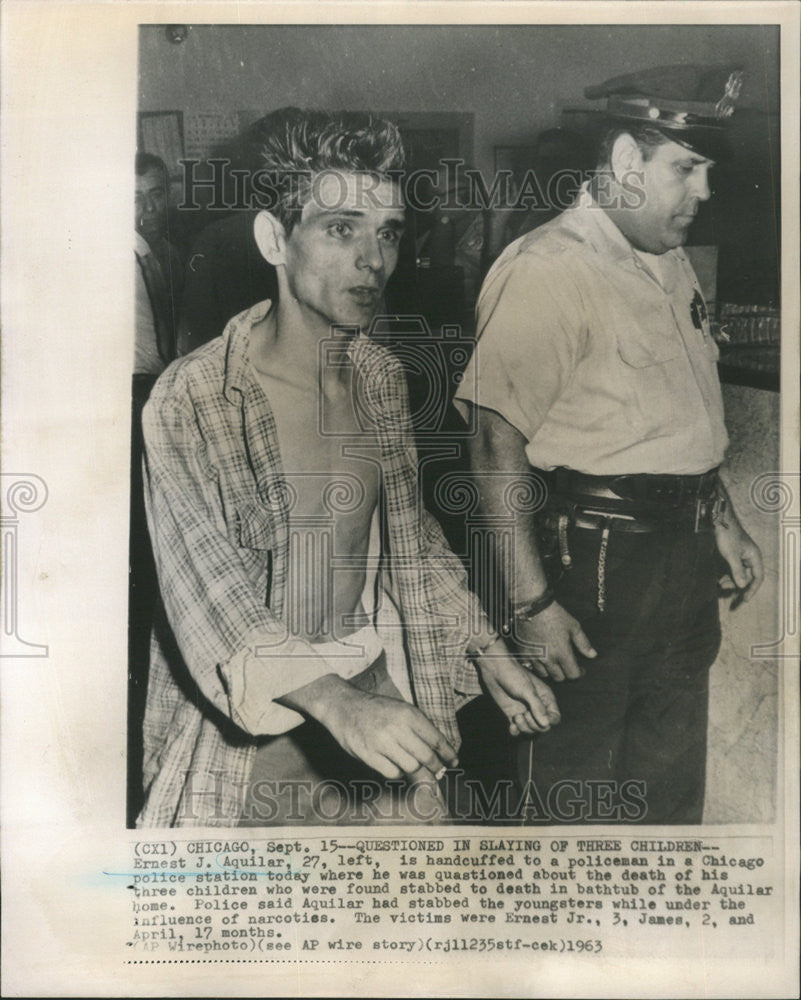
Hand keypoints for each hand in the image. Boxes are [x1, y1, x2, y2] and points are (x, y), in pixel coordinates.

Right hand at [316, 680, 458, 781]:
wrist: (343, 706)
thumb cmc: (377, 710)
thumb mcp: (401, 709)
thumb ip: (418, 729)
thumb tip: (439, 754)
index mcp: (409, 714)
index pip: (436, 739)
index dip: (447, 754)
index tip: (454, 762)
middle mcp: (397, 727)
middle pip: (426, 757)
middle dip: (436, 769)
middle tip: (439, 774)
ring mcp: (381, 742)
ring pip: (411, 768)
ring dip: (419, 775)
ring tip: (423, 776)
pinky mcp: (368, 754)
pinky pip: (392, 773)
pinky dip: (398, 774)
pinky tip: (398, 769)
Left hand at [474, 641, 560, 735]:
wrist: (495, 670)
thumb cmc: (513, 675)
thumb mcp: (527, 690)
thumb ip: (537, 707)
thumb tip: (546, 724)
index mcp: (545, 699)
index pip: (555, 718)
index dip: (549, 721)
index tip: (539, 718)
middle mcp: (536, 707)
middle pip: (542, 727)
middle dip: (533, 724)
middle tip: (525, 714)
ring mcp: (525, 711)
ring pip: (530, 730)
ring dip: (524, 727)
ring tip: (517, 716)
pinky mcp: (513, 715)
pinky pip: (517, 730)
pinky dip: (515, 731)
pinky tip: (511, 726)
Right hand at [515, 601, 596, 681]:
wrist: (532, 606)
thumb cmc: (554, 614)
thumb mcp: (573, 626)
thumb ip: (584, 643)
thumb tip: (592, 655)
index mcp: (562, 653)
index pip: (573, 674)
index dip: (579, 673)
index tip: (580, 669)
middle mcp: (548, 659)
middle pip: (559, 677)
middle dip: (565, 673)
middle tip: (567, 664)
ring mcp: (534, 657)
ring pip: (544, 674)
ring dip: (550, 670)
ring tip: (553, 661)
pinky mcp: (523, 653)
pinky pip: (531, 666)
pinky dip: (537, 665)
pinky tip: (540, 657)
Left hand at [715, 518, 763, 608]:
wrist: (718, 520)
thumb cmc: (727, 535)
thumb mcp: (731, 555)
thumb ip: (737, 571)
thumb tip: (743, 586)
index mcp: (754, 557)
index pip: (758, 577)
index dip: (752, 589)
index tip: (745, 599)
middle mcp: (750, 557)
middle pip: (747, 576)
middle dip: (737, 584)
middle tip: (725, 589)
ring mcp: (741, 556)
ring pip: (738, 573)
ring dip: (730, 580)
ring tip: (720, 583)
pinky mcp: (733, 554)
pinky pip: (732, 568)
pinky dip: (727, 574)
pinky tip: (719, 578)